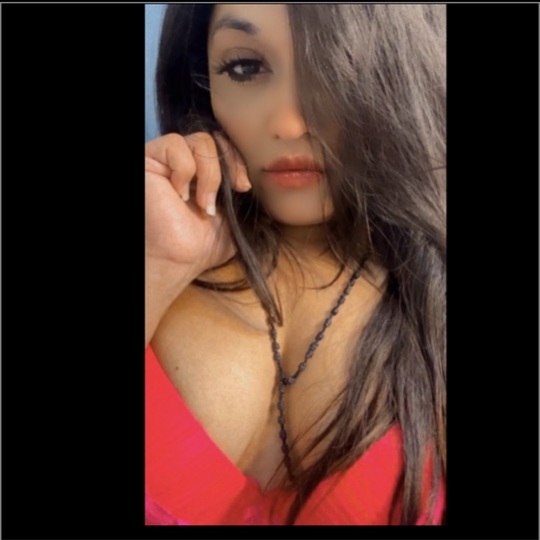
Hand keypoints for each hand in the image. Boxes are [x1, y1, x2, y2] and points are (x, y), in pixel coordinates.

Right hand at [145, 132, 251, 280]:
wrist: (179, 259)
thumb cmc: (202, 243)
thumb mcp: (235, 215)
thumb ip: (245, 192)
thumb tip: (269, 176)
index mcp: (202, 172)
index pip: (225, 146)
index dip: (238, 161)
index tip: (244, 187)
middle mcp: (182, 162)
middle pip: (215, 140)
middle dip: (228, 166)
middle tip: (230, 192)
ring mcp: (165, 160)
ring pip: (200, 141)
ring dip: (209, 175)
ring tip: (204, 203)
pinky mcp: (148, 159)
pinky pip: (175, 145)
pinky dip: (185, 171)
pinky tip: (180, 196)